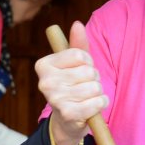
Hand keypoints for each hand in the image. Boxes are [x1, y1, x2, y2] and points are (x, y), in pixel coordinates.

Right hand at [35, 22, 106, 144]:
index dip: (88, 62)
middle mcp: (45, 82)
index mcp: (44, 65)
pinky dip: (101, 104)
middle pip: (88, 71)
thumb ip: (77, 44)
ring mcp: (54, 99)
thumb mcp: (75, 64)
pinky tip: (92, 107)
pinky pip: (96, 102)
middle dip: (94, 79)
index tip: (82, 70)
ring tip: (87, 97)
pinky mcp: (67, 114)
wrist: (67, 120)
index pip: (80, 55)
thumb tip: (77, 24)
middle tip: (84, 87)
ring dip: (98, 93)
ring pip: (94, 87)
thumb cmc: (72, 86)